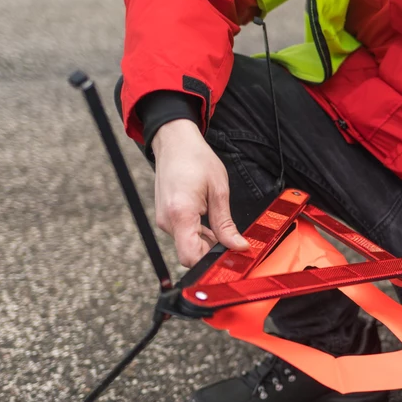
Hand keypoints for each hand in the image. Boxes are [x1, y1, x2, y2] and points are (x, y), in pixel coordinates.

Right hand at [150, 118, 248, 266]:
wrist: (174, 141)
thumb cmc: (196, 159)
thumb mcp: (219, 190)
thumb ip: (226, 223)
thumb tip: (238, 246)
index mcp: (181, 213)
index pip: (190, 256)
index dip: (210, 260)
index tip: (230, 254)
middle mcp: (167, 221)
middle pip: (190, 253)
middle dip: (211, 250)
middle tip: (231, 238)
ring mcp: (164, 220)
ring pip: (187, 244)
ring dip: (205, 240)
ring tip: (217, 220)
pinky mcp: (165, 217)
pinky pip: (183, 234)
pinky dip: (197, 232)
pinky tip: (207, 217)